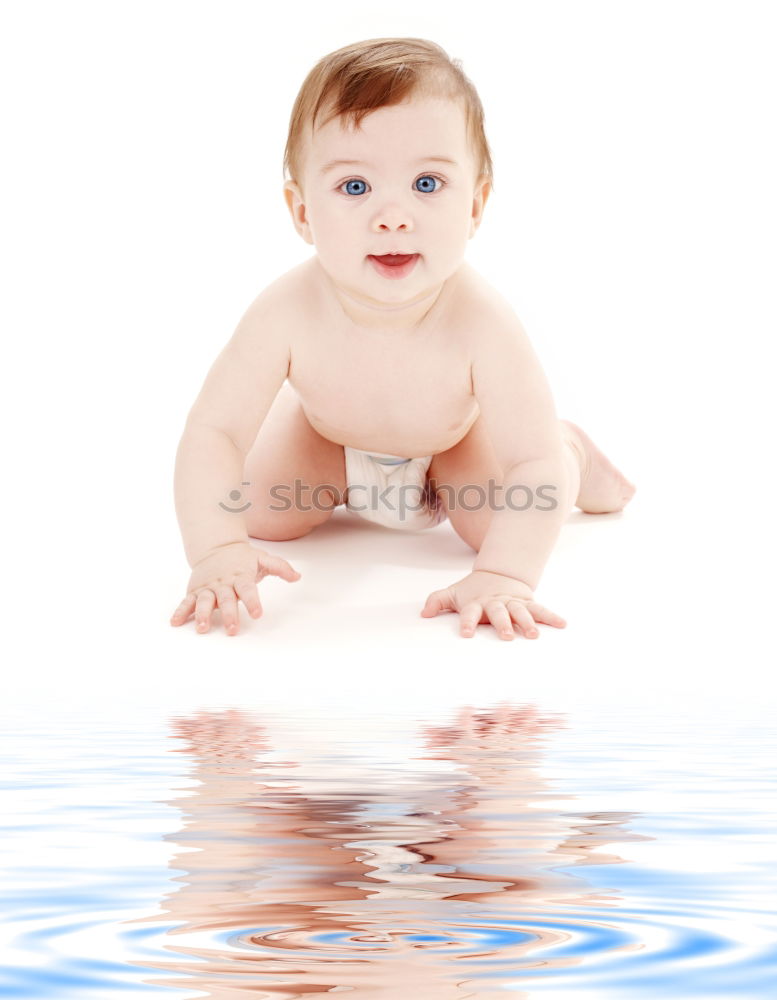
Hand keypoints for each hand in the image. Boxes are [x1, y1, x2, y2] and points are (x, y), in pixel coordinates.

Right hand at [170, 541, 300, 635]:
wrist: (216, 546)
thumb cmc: (242, 558)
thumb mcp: (263, 558)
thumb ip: (280, 567)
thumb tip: (297, 577)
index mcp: (240, 576)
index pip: (248, 589)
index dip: (252, 601)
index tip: (257, 614)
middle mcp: (223, 583)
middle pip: (226, 599)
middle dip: (229, 614)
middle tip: (233, 629)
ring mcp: (208, 587)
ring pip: (205, 601)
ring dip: (203, 615)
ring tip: (203, 628)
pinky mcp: (195, 591)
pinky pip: (186, 601)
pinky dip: (180, 612)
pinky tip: (175, 623)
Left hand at [420, 570, 565, 640]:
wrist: (498, 574)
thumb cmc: (473, 591)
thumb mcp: (454, 593)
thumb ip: (438, 601)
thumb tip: (424, 613)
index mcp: (476, 603)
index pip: (470, 613)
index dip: (467, 622)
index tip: (466, 634)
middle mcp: (495, 603)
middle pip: (498, 612)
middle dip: (503, 623)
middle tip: (507, 636)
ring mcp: (512, 602)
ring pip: (520, 611)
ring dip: (527, 622)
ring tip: (534, 635)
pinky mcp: (527, 602)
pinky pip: (540, 609)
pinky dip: (551, 616)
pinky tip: (562, 624)